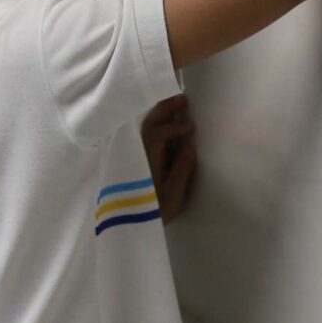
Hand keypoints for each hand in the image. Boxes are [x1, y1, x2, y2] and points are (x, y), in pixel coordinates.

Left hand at [140, 94, 196, 222]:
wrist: (131, 225)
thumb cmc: (154, 210)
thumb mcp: (172, 194)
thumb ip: (181, 170)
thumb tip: (190, 147)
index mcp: (146, 160)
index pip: (156, 135)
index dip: (173, 128)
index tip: (190, 127)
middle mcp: (140, 152)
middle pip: (148, 124)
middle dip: (164, 110)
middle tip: (183, 98)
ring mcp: (139, 154)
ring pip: (147, 127)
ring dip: (161, 113)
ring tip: (178, 103)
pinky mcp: (140, 158)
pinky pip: (148, 134)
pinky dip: (158, 123)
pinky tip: (169, 119)